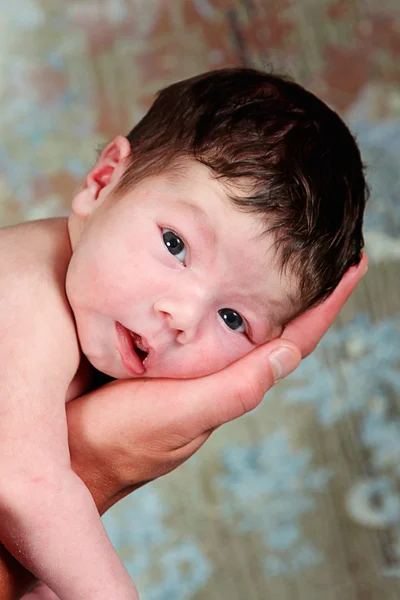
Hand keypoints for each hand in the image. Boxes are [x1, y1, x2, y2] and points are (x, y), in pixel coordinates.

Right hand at [67, 254, 367, 512]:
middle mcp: (220, 371)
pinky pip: (205, 319)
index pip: (294, 339)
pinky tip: (219, 275)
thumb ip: (236, 387)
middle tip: (327, 249)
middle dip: (304, 290)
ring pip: (240, 319)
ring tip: (285, 252)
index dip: (326, 305)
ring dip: (267, 288)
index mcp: (233, 382)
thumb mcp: (182, 412)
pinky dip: (222, 294)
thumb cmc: (121, 439)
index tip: (353, 266)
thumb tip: (289, 351)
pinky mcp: (162, 354)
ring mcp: (192, 363)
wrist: (71, 455)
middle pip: (276, 325)